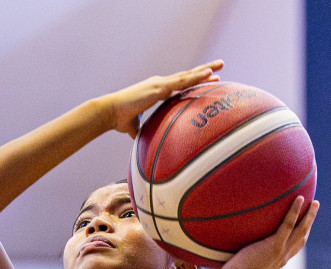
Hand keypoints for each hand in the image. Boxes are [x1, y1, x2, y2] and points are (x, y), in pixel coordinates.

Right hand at [101, 62, 222, 135]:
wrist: (109, 112)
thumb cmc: (119, 120)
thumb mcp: (134, 127)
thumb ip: (140, 131)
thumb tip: (142, 142)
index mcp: (156, 90)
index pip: (179, 84)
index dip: (193, 81)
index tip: (208, 79)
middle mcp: (160, 83)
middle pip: (187, 76)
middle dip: (204, 71)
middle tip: (220, 66)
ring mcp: (160, 84)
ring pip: (188, 75)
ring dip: (205, 70)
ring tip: (220, 65)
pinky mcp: (159, 87)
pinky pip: (182, 81)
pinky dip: (196, 77)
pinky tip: (208, 74)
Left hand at [220, 196, 318, 268]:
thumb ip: (238, 261)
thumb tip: (224, 255)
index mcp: (275, 264)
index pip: (291, 250)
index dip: (297, 240)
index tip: (301, 231)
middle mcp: (282, 258)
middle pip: (301, 239)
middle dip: (309, 225)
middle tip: (313, 212)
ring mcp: (280, 251)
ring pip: (301, 231)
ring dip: (310, 216)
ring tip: (315, 202)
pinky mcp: (275, 244)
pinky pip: (288, 224)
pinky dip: (295, 211)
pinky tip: (299, 198)